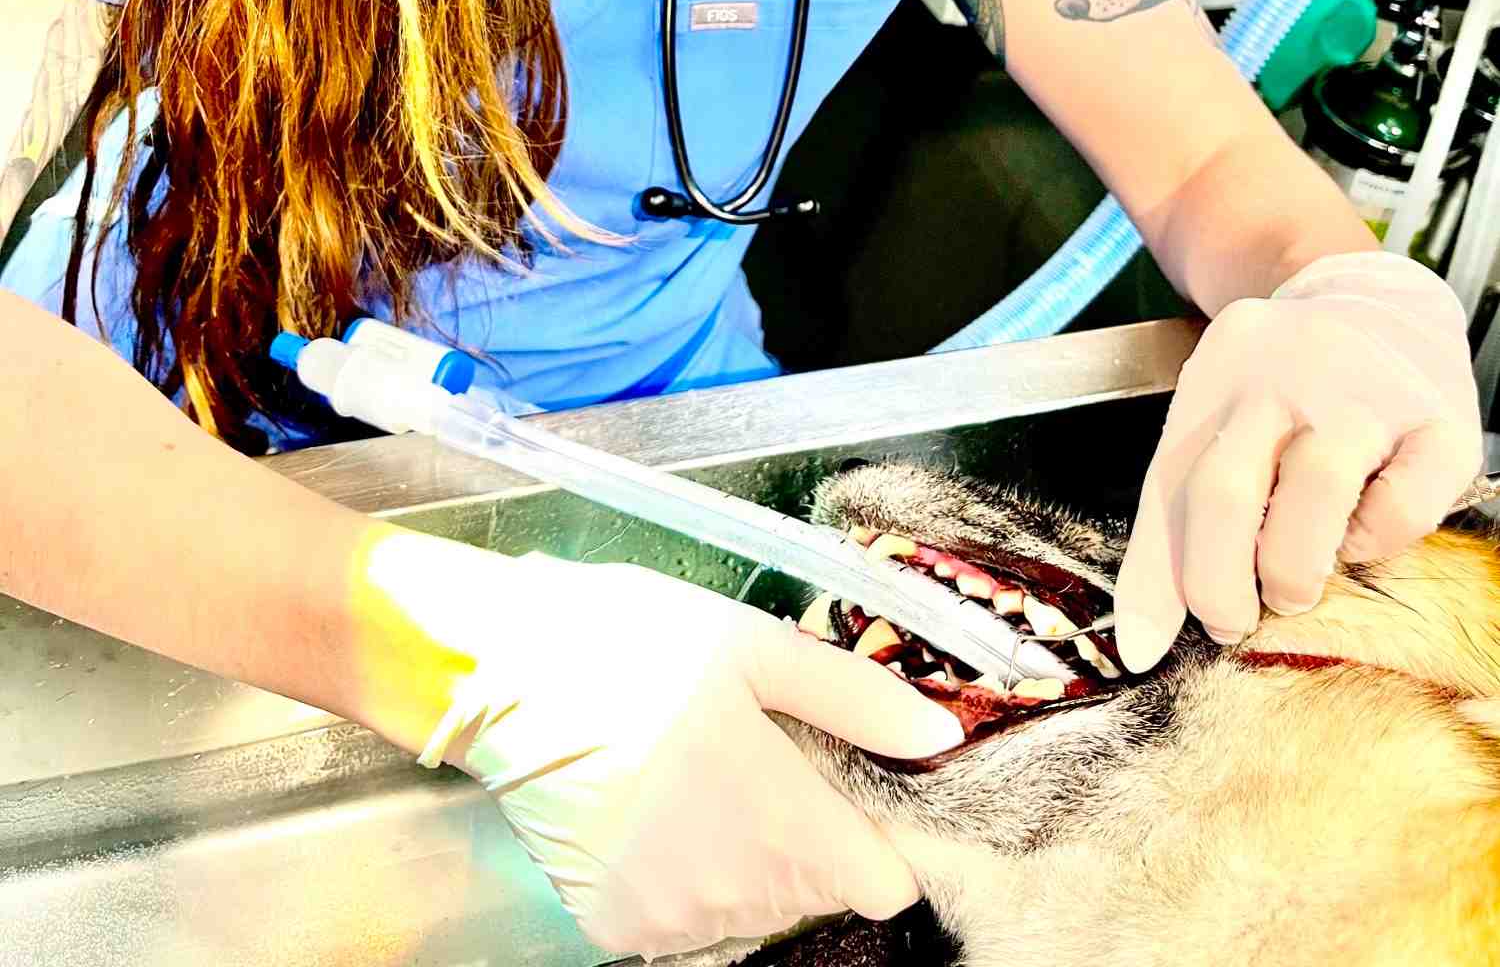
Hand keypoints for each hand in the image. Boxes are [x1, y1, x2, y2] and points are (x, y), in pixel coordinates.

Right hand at [419, 552, 964, 959]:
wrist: (501, 673)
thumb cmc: (633, 644)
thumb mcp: (755, 648)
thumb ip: (856, 700)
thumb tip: (943, 736)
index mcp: (781, 823)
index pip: (884, 883)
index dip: (881, 835)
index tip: (856, 785)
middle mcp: (732, 892)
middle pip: (816, 892)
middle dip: (809, 833)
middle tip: (766, 754)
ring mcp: (668, 919)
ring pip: (751, 907)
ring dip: (747, 856)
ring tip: (705, 772)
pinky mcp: (615, 930)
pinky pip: (683, 916)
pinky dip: (684, 874)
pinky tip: (659, 808)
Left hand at [1114, 251, 1482, 672]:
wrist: (1380, 299)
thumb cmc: (1286, 383)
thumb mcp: (1217, 422)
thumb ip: (1175, 521)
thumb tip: (1140, 638)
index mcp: (1218, 373)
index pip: (1170, 481)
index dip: (1156, 575)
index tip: (1143, 648)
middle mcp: (1284, 372)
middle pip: (1228, 489)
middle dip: (1218, 581)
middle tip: (1231, 619)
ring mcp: (1366, 391)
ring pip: (1314, 497)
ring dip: (1293, 568)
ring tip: (1293, 584)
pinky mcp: (1440, 423)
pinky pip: (1400, 509)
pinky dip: (1375, 542)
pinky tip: (1362, 525)